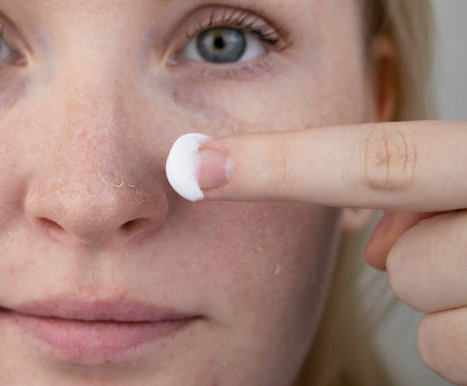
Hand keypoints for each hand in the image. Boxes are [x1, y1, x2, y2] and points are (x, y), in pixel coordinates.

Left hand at [186, 121, 466, 383]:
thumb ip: (417, 186)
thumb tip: (372, 240)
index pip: (378, 163)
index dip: (281, 166)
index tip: (198, 165)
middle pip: (401, 257)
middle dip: (408, 256)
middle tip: (448, 249)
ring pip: (417, 296)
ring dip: (440, 292)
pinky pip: (442, 348)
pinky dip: (458, 339)